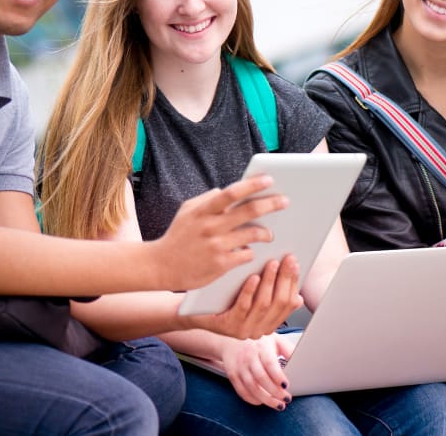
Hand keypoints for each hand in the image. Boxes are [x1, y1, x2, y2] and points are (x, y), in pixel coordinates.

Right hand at [153, 175, 287, 291]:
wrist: (160, 266)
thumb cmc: (178, 236)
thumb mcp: (187, 211)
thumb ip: (207, 200)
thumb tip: (227, 192)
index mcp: (203, 210)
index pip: (232, 193)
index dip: (252, 185)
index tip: (269, 179)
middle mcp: (211, 226)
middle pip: (249, 211)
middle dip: (271, 204)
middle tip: (285, 201)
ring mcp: (217, 246)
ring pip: (252, 234)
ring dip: (266, 233)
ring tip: (270, 233)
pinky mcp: (220, 264)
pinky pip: (246, 254)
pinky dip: (251, 251)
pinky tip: (252, 251)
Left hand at [185, 255, 302, 339]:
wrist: (195, 312)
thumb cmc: (225, 299)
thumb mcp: (252, 296)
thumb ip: (272, 295)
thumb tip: (298, 295)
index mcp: (268, 323)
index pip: (289, 303)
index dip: (293, 282)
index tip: (295, 262)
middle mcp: (259, 330)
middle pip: (279, 303)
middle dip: (285, 279)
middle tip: (287, 259)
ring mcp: (244, 330)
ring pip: (263, 304)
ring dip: (270, 282)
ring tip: (271, 263)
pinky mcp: (228, 327)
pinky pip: (243, 307)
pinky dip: (250, 291)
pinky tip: (253, 276)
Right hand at [221, 334, 295, 409]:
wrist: (231, 338)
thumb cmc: (258, 341)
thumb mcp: (275, 340)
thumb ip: (288, 350)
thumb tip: (303, 360)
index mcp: (262, 347)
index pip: (269, 363)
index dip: (278, 376)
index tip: (286, 386)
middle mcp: (249, 356)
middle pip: (261, 378)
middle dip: (275, 392)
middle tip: (286, 399)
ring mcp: (239, 366)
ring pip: (251, 387)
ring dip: (266, 399)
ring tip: (278, 405)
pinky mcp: (232, 374)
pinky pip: (241, 391)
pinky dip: (252, 399)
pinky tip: (262, 402)